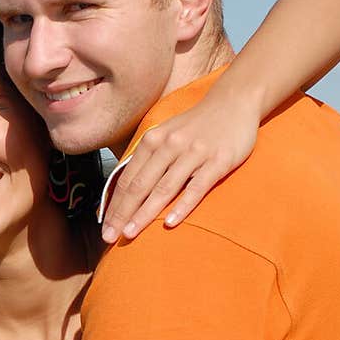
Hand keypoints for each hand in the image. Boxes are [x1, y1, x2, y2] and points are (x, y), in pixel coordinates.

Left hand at [100, 88, 261, 242]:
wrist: (234, 102)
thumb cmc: (196, 126)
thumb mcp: (166, 135)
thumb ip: (148, 159)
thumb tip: (126, 191)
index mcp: (153, 141)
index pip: (127, 179)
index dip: (114, 205)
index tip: (105, 228)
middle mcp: (170, 146)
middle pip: (140, 186)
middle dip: (122, 214)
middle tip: (110, 237)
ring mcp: (194, 153)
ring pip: (164, 188)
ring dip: (145, 213)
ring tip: (130, 233)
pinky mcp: (218, 161)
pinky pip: (197, 187)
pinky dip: (183, 206)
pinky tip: (170, 222)